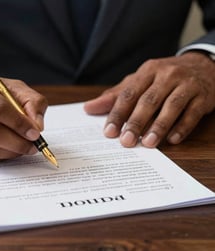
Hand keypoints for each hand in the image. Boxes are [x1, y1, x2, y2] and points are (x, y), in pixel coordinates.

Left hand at [83, 52, 214, 147]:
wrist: (203, 66)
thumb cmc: (163, 78)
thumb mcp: (139, 81)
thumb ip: (115, 95)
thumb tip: (88, 108)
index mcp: (148, 71)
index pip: (129, 94)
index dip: (118, 113)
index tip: (109, 132)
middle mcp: (167, 75)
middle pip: (149, 100)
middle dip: (136, 122)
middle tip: (126, 141)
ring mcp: (187, 85)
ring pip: (172, 106)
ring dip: (159, 126)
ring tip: (147, 143)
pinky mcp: (203, 96)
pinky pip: (192, 113)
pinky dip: (182, 127)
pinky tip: (172, 140)